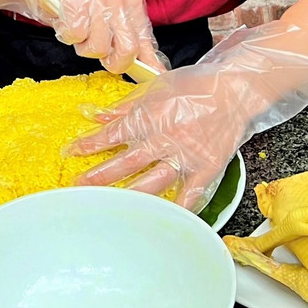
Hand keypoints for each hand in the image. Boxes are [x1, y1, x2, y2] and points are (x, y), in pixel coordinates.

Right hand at [0, 0, 160, 75]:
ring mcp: (97, 4)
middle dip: (112, 61)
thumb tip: (151, 66)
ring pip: (99, 49)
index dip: (145, 65)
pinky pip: (75, 38)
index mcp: (132, 2)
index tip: (149, 78)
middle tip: (98, 50)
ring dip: (83, 45)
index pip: (145, 42)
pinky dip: (67, 36)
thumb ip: (128, 34)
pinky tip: (65, 20)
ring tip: (78, 27)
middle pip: (128, 51)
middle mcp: (119, 2)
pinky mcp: (76, 7)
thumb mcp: (111, 10)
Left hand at [66, 21, 307, 208]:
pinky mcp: (206, 169)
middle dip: (99, 176)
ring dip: (127, 196)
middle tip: (79, 185)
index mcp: (150, 116)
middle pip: (126, 163)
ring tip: (108, 207)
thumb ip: (125, 106)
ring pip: (151, 183)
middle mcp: (165, 139)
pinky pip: (190, 196)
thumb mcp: (155, 87)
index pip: (113, 134)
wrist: (236, 89)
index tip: (70, 153)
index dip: (89, 145)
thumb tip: (96, 114)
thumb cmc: (197, 85)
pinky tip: (161, 221)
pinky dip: (177, 210)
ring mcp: (186, 157)